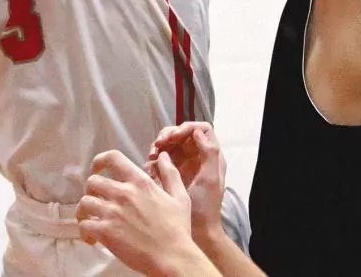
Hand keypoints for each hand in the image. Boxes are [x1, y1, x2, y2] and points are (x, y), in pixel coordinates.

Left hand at [76, 149, 199, 276]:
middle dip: (91, 190)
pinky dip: (84, 231)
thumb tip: (163, 156)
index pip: (113, 158)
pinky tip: (91, 239)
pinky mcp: (106, 232)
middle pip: (93, 181)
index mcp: (139, 182)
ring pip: (84, 202)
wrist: (172, 258)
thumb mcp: (179, 197)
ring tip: (89, 219)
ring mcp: (112, 212)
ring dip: (84, 211)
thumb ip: (170, 174)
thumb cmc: (177, 229)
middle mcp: (122, 193)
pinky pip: (84, 225)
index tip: (97, 168)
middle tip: (96, 200)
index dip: (99, 160)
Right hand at [148, 121, 225, 242]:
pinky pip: (162, 159)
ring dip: (159, 146)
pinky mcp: (173, 173)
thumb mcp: (210, 179)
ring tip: (151, 156)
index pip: (201, 129)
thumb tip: (198, 132)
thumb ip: (209, 153)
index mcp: (211, 155)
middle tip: (157, 145)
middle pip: (183, 134)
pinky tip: (149, 168)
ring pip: (171, 144)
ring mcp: (185, 164)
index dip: (187, 128)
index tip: (174, 137)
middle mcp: (198, 156)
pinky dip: (155, 161)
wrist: (198, 232)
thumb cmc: (206, 206)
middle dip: (168, 135)